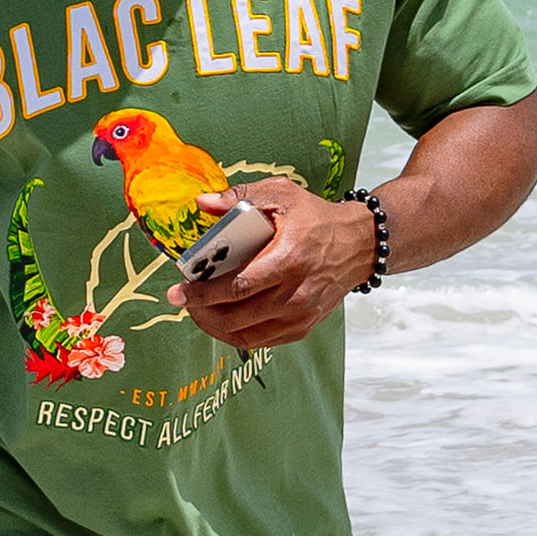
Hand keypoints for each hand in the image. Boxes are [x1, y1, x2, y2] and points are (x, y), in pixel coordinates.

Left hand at [165, 178, 374, 349]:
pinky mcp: (304, 327)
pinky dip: (236, 334)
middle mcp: (296, 294)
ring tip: (198, 311)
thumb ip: (239, 197)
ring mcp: (301, 315)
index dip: (202, 294)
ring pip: (245, 335)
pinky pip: (261, 341)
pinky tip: (222, 320)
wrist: (359, 244)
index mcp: (288, 260)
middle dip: (201, 312)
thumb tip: (202, 203)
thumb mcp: (281, 194)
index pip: (237, 287)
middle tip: (183, 301)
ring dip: (214, 327)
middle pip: (236, 317)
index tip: (177, 292)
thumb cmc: (316, 218)